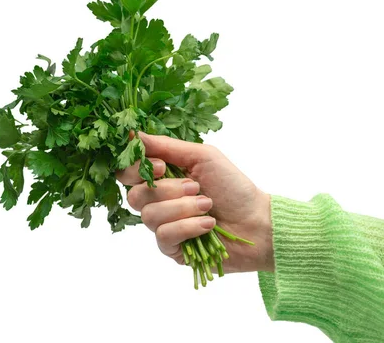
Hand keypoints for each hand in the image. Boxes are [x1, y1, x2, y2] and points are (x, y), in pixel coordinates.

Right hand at [116, 132, 272, 272]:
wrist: (257, 222)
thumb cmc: (233, 186)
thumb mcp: (203, 156)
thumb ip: (167, 146)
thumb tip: (132, 135)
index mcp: (162, 177)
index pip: (127, 173)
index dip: (137, 169)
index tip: (163, 167)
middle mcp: (158, 201)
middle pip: (134, 196)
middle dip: (166, 190)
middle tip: (195, 187)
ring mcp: (163, 226)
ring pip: (149, 216)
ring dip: (183, 208)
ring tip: (208, 206)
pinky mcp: (171, 248)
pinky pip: (163, 236)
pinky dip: (187, 226)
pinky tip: (208, 224)